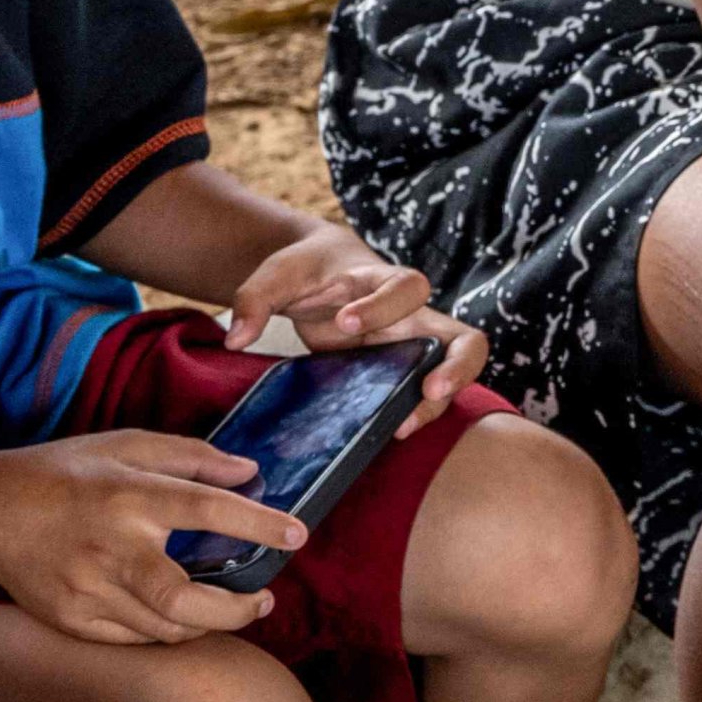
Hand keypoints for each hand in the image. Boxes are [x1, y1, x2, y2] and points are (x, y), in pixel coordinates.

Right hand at [0, 430, 297, 644]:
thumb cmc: (62, 473)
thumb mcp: (125, 446)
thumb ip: (190, 456)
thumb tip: (248, 471)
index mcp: (129, 496)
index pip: (209, 510)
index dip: (259, 525)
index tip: (297, 535)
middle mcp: (111, 548)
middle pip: (187, 598)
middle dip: (237, 609)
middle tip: (263, 600)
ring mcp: (88, 591)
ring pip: (165, 628)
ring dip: (206, 622)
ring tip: (229, 607)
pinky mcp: (72, 621)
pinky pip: (134, 640)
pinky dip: (165, 631)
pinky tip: (179, 616)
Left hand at [223, 221, 488, 427]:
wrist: (321, 272)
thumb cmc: (307, 271)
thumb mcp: (277, 274)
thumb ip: (254, 298)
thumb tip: (236, 337)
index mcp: (382, 279)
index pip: (404, 287)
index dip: (381, 307)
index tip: (345, 323)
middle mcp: (412, 315)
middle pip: (465, 335)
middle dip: (456, 364)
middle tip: (431, 387)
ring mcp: (414, 346)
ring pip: (456, 373)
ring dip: (442, 399)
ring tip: (406, 424)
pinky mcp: (404, 370)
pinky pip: (427, 393)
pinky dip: (419, 412)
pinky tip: (393, 430)